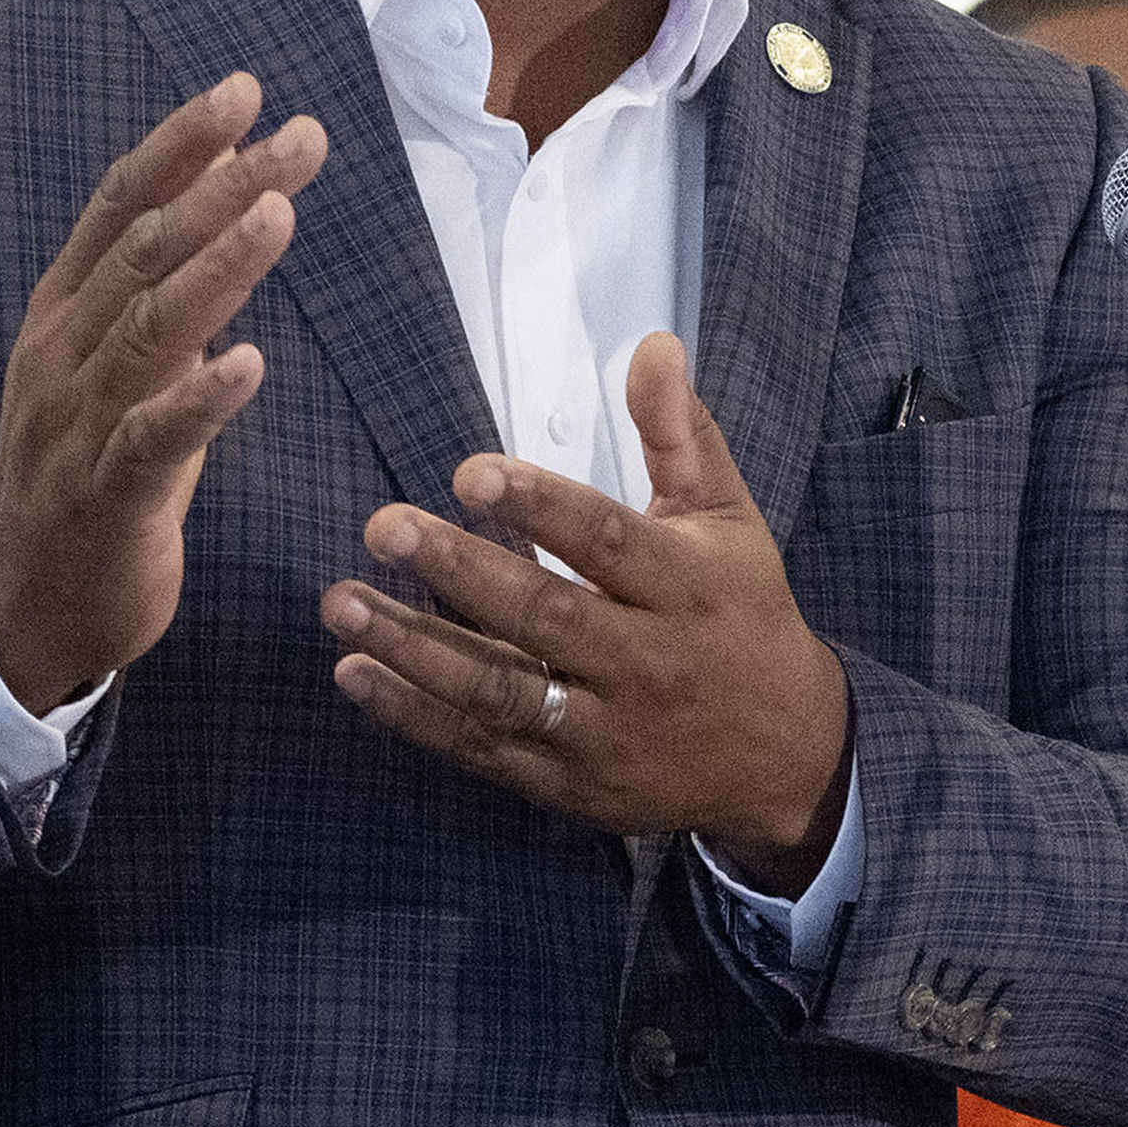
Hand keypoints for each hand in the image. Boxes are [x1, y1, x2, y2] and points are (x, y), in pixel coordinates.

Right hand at [0, 75, 329, 710]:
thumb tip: (226, 205)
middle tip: (300, 137)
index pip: (120, 206)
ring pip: (148, 330)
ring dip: (217, 268)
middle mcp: (62, 354)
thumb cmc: (90, 472)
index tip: (244, 90)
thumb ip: (162, 294)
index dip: (180, 146)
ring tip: (279, 212)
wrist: (24, 600)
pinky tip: (248, 365)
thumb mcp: (122, 367)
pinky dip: (197, 400)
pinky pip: (150, 440)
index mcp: (64, 313)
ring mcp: (77, 424)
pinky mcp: (105, 497)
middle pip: (144, 251)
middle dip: (223, 186)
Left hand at [320, 336, 854, 881]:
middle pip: (547, 616)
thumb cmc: (743, 612)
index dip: (541, 506)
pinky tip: (357, 672)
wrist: (786, 755)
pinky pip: (486, 747)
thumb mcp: (729, 519)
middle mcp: (650, 661)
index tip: (470, 475)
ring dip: (416, 647)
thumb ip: (681, 433)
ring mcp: (608, 729)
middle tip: (384, 526)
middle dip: (460, 570)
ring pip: (503, 689)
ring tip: (341, 601)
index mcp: (689, 585)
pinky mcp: (573, 783)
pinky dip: (416, 715)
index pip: (610, 541)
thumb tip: (653, 343)